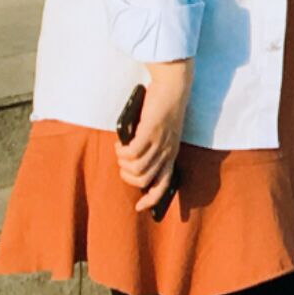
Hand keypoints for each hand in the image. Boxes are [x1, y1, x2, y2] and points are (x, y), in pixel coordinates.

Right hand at [116, 62, 190, 213]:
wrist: (174, 87)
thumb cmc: (163, 109)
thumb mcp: (161, 133)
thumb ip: (150, 148)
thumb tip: (131, 161)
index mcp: (171, 155)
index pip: (164, 186)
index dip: (152, 200)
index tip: (139, 207)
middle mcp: (167, 152)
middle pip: (144, 180)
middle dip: (127, 175)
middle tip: (122, 163)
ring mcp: (160, 143)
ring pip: (137, 169)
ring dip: (123, 163)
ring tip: (120, 151)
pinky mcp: (151, 132)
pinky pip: (132, 153)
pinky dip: (122, 152)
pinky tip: (120, 144)